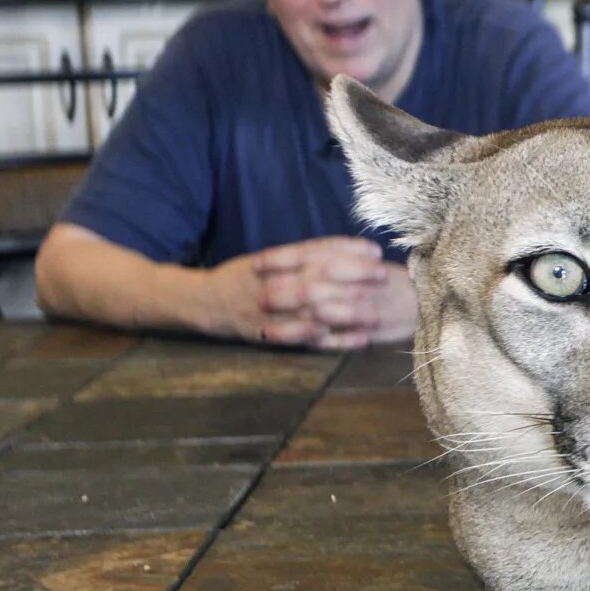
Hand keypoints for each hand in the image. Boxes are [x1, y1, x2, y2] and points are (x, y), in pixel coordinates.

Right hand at [203, 237, 411, 348]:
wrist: (206, 303)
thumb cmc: (245, 278)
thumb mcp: (270, 259)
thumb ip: (303, 256)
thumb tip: (347, 250)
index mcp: (276, 262)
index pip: (316, 251)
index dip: (346, 249)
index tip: (374, 249)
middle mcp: (275, 284)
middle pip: (319, 277)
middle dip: (353, 275)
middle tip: (383, 275)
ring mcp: (275, 312)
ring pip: (316, 310)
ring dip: (349, 311)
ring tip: (377, 310)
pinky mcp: (276, 336)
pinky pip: (310, 340)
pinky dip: (336, 340)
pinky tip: (361, 339)